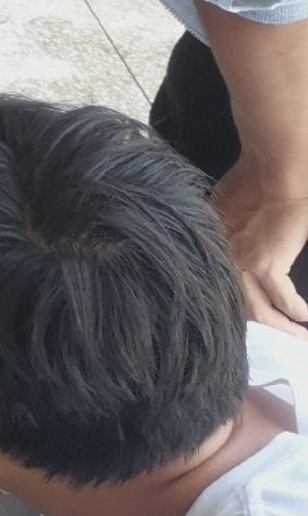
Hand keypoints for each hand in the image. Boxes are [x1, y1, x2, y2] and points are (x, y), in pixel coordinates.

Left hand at [211, 161, 307, 331]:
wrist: (274, 173)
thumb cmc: (256, 184)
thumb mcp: (236, 214)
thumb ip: (236, 238)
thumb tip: (238, 248)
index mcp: (217, 252)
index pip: (222, 290)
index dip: (237, 309)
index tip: (255, 324)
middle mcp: (225, 263)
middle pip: (239, 307)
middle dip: (261, 328)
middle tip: (279, 343)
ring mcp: (244, 265)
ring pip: (258, 309)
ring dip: (281, 327)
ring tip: (298, 338)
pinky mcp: (265, 264)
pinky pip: (282, 298)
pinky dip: (295, 310)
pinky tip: (305, 319)